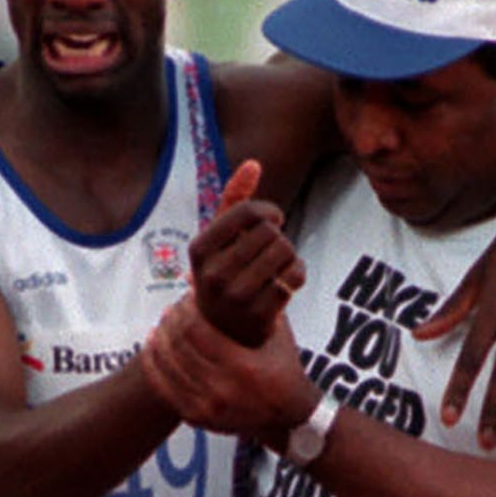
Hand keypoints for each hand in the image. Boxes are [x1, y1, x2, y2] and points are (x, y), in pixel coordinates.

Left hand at [142, 294, 315, 440]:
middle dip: (171, 321)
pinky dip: (153, 365)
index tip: (187, 299)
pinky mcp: (197, 418)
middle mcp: (222, 389)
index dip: (186, 310)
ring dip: (159, 340)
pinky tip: (152, 347)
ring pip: (166, 366)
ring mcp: (207, 407)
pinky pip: (163, 388)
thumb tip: (230, 280)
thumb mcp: (278, 334)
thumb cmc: (284, 370)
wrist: (288, 419)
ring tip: (161, 324)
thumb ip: (255, 303)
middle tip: (172, 309)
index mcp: (243, 367)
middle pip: (178, 345)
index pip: (196, 330)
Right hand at [192, 160, 305, 347]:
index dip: (268, 211)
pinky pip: (294, 278)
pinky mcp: (258, 318)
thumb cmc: (225, 272)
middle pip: (270, 233)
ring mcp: (234, 299)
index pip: (245, 212)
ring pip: (285, 252)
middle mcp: (211, 276)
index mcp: (198, 250)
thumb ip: (234, 199)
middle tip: (273, 250)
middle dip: (279, 237)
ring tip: (278, 265)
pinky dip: (296, 275)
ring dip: (289, 255)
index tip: (274, 220)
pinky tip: (285, 282)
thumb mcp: (221, 239)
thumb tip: (253, 163)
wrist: (224, 332)